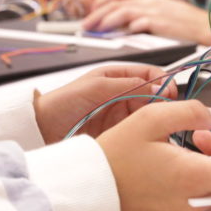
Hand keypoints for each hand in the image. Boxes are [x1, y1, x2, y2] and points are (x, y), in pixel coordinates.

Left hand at [35, 64, 173, 142]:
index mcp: (117, 76)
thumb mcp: (97, 87)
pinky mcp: (117, 133)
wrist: (41, 129)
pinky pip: (137, 131)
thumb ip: (129, 84)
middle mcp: (121, 94)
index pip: (150, 74)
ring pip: (148, 114)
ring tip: (155, 124)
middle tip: (164, 111)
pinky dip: (144, 133)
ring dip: (154, 118)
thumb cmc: (62, 103)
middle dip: (161, 102)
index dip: (162, 81)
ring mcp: (120, 115)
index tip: (169, 93)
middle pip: (153, 95)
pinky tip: (145, 136)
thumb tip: (158, 85)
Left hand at [82, 0, 210, 43]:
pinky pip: (140, 21)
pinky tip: (119, 34)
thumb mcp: (162, 14)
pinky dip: (127, 27)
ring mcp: (155, 11)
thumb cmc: (186, 26)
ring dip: (105, 19)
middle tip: (85, 24)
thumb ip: (143, 15)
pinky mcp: (162, 23)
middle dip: (96, 11)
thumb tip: (123, 25)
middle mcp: (149, 0)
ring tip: (95, 29)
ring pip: (123, 9)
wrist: (210, 30)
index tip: (90, 11)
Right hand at [98, 101, 210, 210]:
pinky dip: (194, 187)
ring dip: (208, 171)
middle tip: (201, 137)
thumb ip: (191, 112)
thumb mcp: (151, 119)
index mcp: (193, 176)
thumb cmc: (116, 154)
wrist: (88, 190)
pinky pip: (197, 204)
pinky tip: (171, 172)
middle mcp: (193, 204)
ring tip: (180, 151)